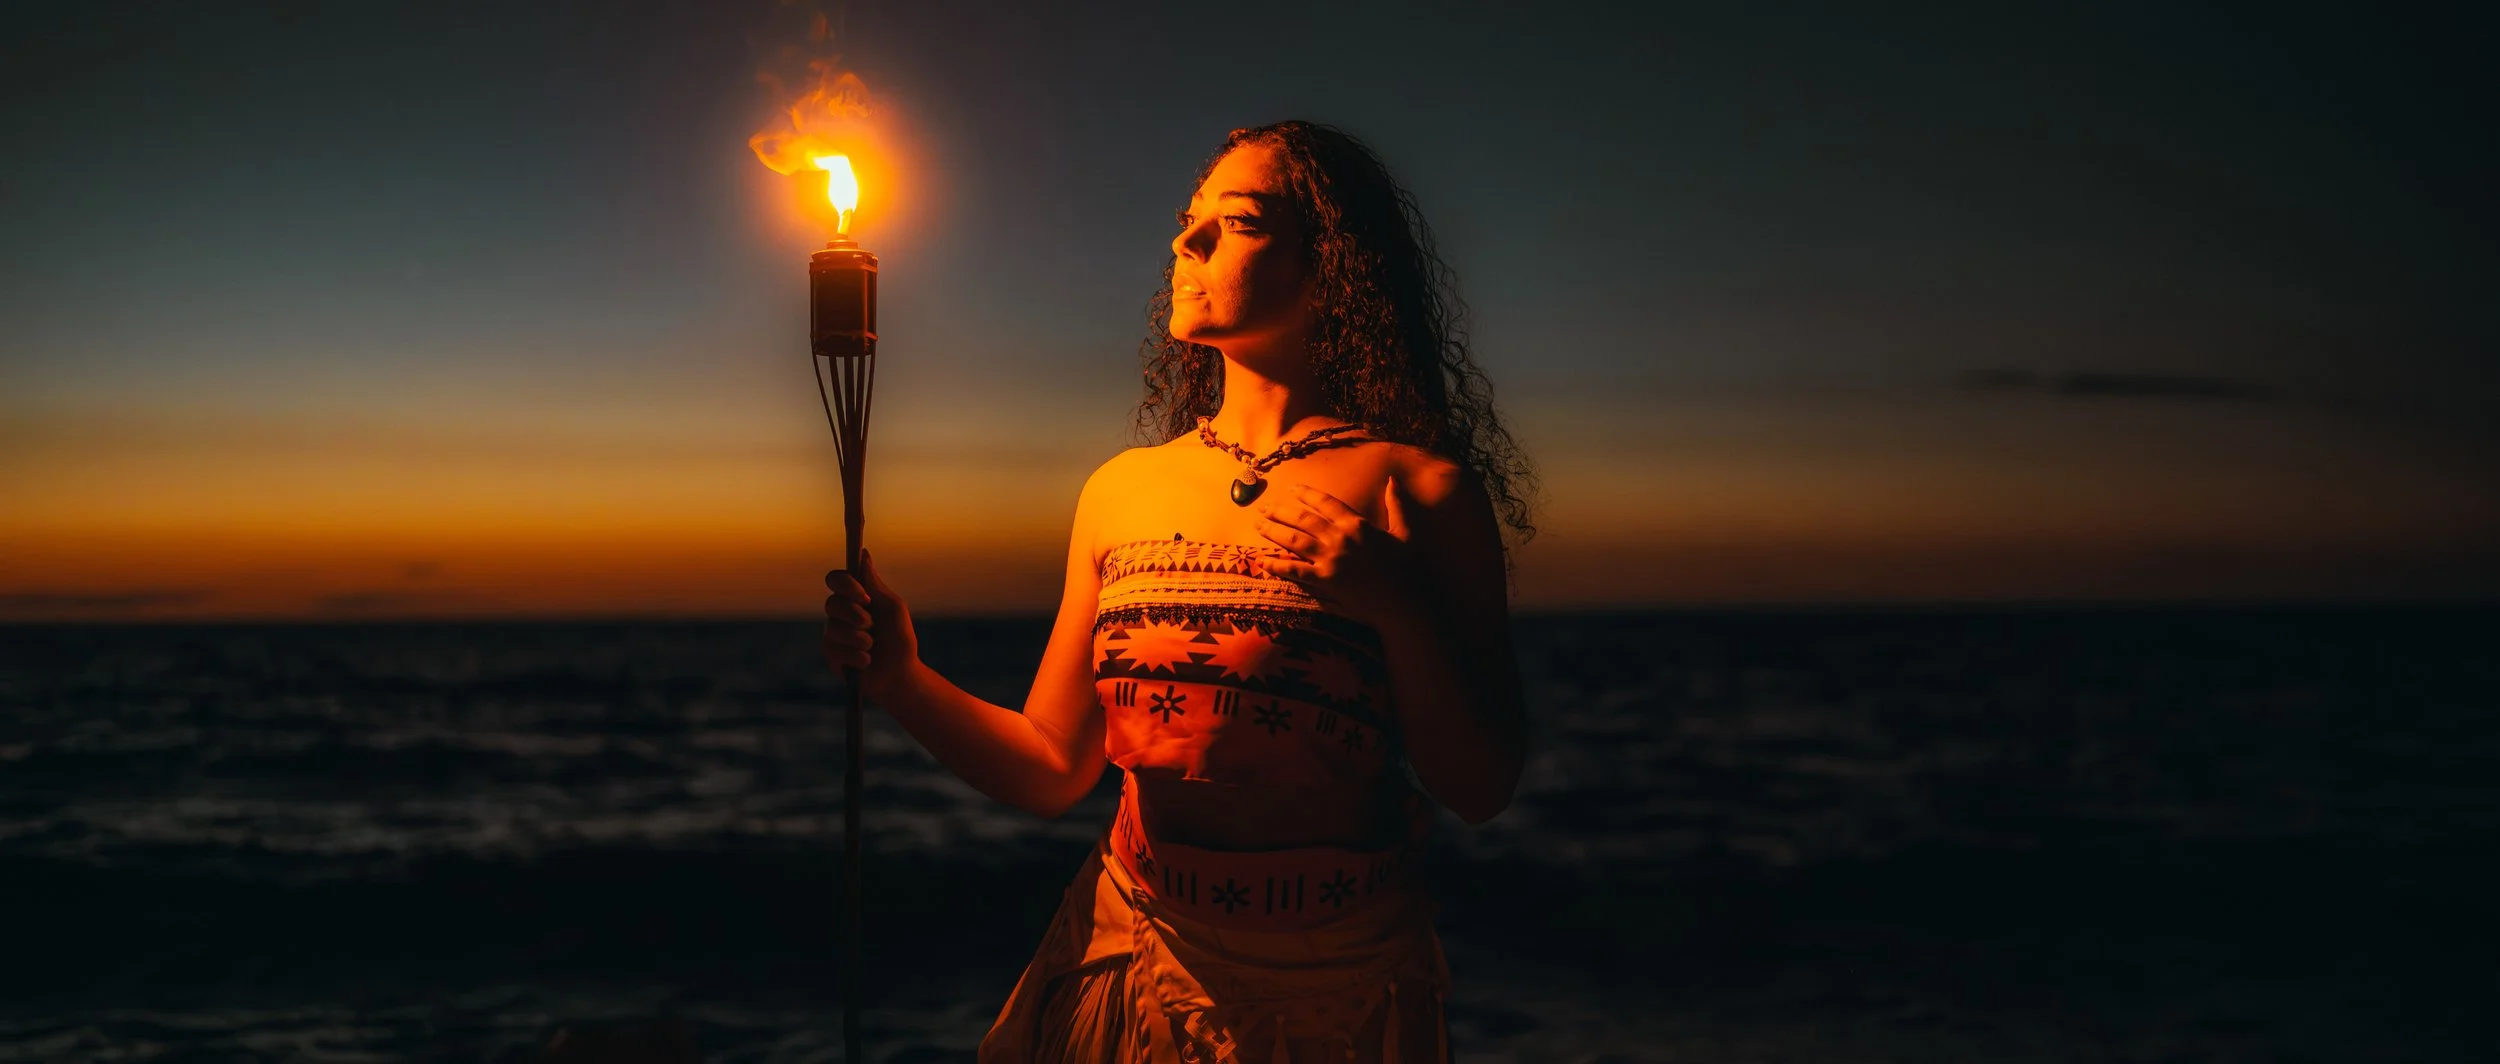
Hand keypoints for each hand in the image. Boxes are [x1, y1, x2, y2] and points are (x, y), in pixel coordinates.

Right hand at [823, 548, 919, 701]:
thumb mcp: (893, 609)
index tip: (865, 597)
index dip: (846, 585)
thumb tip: (863, 554)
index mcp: (856, 598)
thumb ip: (876, 584)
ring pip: (833, 628)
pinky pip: (835, 649)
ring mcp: (834, 633)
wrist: (900, 675)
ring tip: (873, 647)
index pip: (836, 579)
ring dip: (860, 639)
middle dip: (855, 615)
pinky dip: (858, 655)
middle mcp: (841, 613)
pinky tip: (867, 661)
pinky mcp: (831, 654)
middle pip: (832, 602)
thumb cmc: (900, 640)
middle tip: (871, 625)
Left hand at [1254, 481, 1425, 627]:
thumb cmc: (1409, 568)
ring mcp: (1331, 560)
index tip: (1292, 489)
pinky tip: (1262, 561)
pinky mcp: (1326, 582)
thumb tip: (1392, 479)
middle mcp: (1340, 538)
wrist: (1407, 602)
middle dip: (1281, 511)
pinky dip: (1277, 565)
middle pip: (1303, 519)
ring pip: (1294, 540)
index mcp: (1357, 524)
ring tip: (1258, 525)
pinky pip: (1295, 570)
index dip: (1307, 494)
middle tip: (1264, 508)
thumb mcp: (1406, 531)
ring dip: (1273, 531)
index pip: (1326, 502)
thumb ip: (1396, 504)